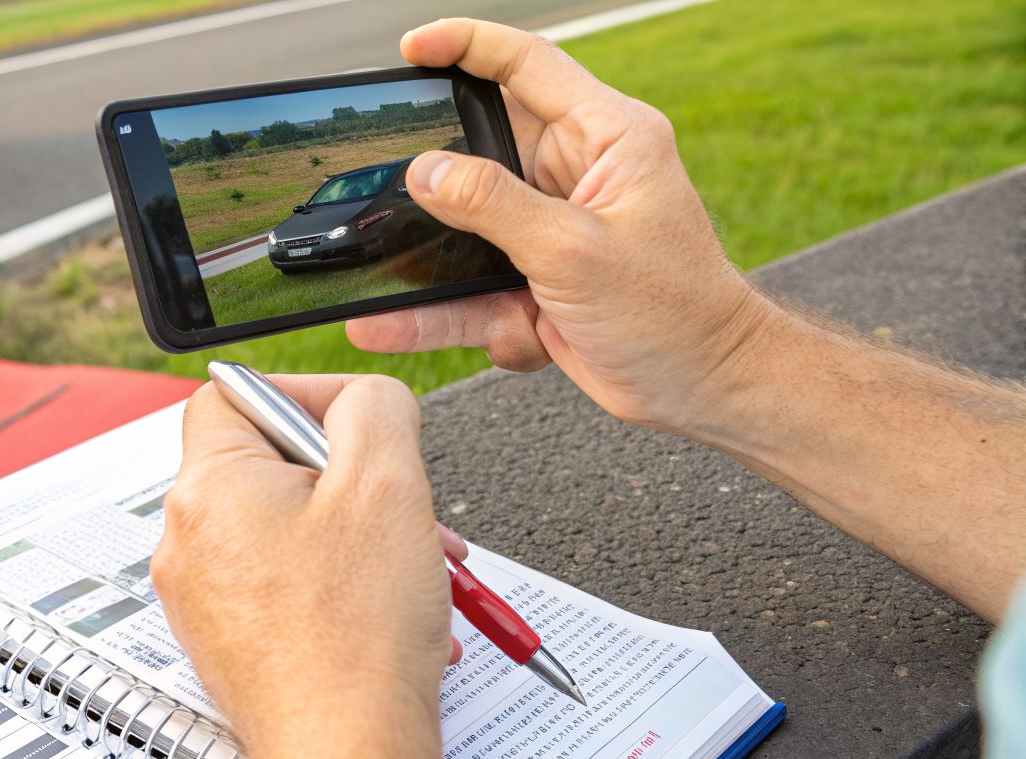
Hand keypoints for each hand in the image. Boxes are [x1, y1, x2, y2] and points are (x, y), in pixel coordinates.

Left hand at [151, 374, 466, 758]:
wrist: (347, 758)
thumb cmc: (355, 639)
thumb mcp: (387, 481)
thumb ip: (375, 407)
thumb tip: (365, 397)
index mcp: (208, 489)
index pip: (236, 395)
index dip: (305, 393)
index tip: (359, 419)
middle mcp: (189, 543)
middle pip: (271, 467)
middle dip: (353, 479)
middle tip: (402, 503)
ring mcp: (205, 600)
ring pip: (289, 532)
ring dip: (360, 536)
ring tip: (416, 567)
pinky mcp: (230, 645)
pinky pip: (287, 588)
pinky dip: (343, 588)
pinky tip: (392, 615)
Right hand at [346, 19, 780, 435]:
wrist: (700, 386)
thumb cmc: (674, 312)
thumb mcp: (574, 250)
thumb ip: (495, 206)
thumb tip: (428, 171)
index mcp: (608, 139)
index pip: (529, 65)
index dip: (467, 46)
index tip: (412, 48)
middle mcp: (577, 175)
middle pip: (481, 150)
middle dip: (436, 181)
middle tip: (391, 192)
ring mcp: (551, 229)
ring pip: (465, 229)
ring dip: (435, 261)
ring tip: (384, 276)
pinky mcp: (534, 279)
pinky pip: (468, 286)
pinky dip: (436, 312)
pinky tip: (388, 325)